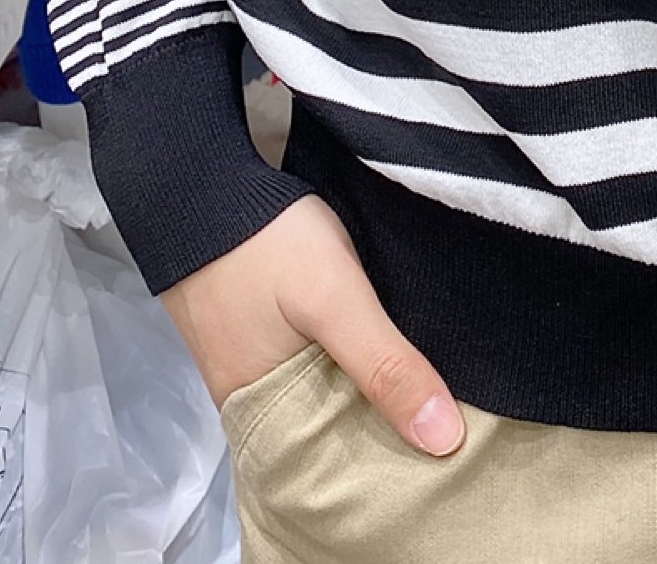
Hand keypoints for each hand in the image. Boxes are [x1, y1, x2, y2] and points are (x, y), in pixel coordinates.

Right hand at [159, 194, 465, 456]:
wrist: (203, 186)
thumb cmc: (266, 246)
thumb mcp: (337, 302)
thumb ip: (385, 366)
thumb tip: (446, 440)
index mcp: (264, 421)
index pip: (338, 469)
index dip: (392, 462)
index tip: (449, 450)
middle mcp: (255, 406)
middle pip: (332, 433)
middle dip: (384, 426)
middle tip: (453, 416)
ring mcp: (257, 367)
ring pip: (326, 395)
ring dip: (368, 391)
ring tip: (431, 386)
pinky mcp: (263, 333)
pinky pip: (313, 364)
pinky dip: (347, 361)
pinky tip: (384, 349)